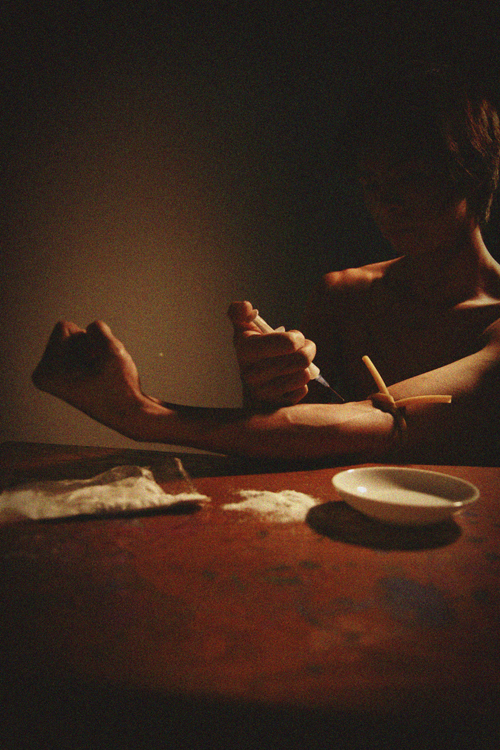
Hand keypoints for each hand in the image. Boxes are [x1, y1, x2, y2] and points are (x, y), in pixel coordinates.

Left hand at [32, 320, 150, 436]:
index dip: (89, 342)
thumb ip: (97, 329)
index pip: (64, 327)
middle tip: (102, 371)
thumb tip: (91, 329)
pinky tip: (102, 375)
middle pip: (69, 333)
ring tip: (103, 374)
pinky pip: (83, 349)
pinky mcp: (68, 375)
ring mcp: (57, 376)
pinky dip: (96, 356)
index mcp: (46, 370)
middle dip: (91, 346)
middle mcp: (46, 374)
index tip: (95, 365)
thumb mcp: (113, 350)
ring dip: (96, 351)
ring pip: (79, 340)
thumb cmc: (121, 388)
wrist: (130, 415)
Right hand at [228, 301, 316, 407]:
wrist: (252, 375)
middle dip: (306, 350)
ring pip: (304, 376)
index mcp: (245, 350)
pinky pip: (302, 391)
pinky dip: (300, 384)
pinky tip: (290, 379)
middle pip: (301, 359)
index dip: (297, 338)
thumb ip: (239, 312)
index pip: (288, 343)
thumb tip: (245, 307)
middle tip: (300, 348)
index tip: (293, 337)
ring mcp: (262, 393)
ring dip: (305, 367)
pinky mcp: (274, 406)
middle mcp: (250, 375)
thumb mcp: (243, 326)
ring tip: (295, 362)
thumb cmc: (253, 347)